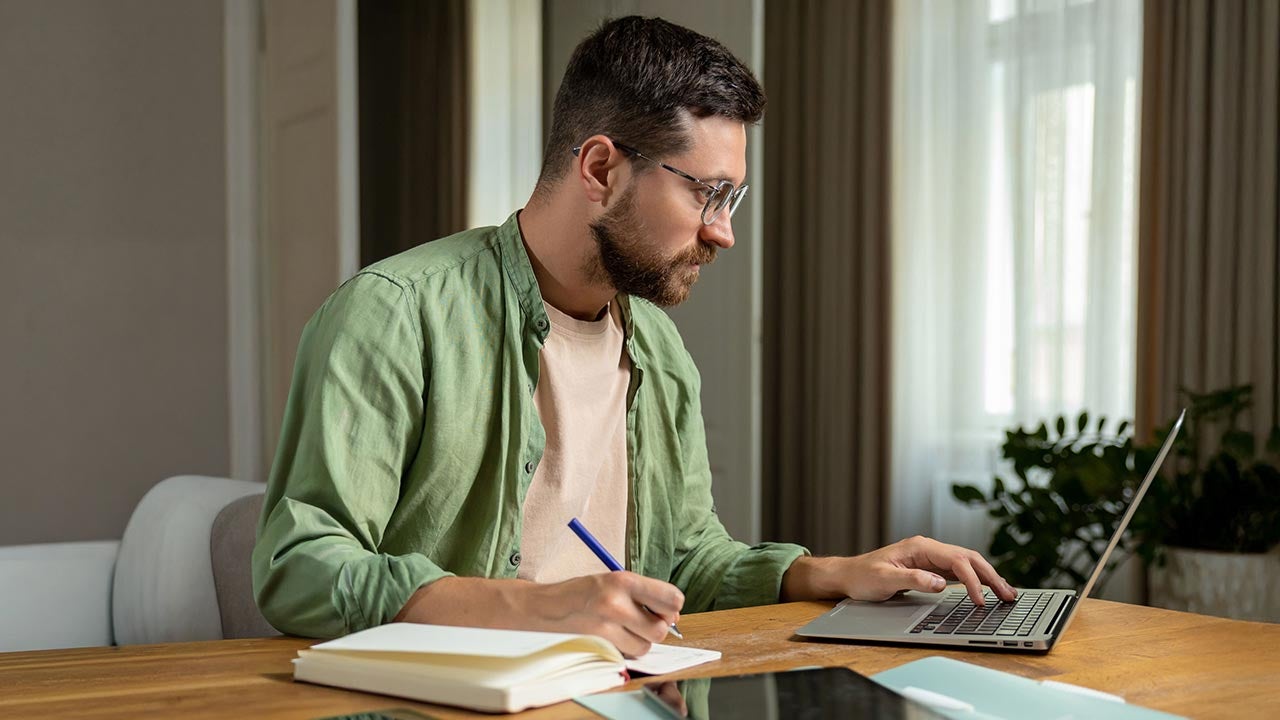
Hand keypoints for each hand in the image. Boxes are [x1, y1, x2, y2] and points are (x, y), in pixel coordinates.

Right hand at [397, 572, 682, 657]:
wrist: (536, 609)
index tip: (667, 609)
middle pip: (661, 628)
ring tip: (619, 629)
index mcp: (621, 579)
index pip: (670, 597)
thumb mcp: (607, 582)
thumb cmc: (576, 594)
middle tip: (639, 621)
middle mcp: (616, 602)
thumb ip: (639, 594)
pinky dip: (623, 651)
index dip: (673, 607)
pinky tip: (608, 639)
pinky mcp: (596, 644)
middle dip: (655, 628)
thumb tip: (672, 614)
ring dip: (638, 642)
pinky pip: (627, 656)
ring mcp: (605, 626)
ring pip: (645, 646)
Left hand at [781, 536, 1016, 605]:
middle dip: (990, 576)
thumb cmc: (863, 576)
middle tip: (1009, 595)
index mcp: (920, 547)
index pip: (955, 560)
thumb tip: (940, 583)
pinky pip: (958, 572)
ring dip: (987, 577)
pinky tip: (986, 590)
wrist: (849, 575)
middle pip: (968, 558)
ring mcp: (930, 557)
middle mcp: (928, 549)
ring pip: (967, 564)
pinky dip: (975, 580)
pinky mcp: (930, 568)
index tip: (980, 600)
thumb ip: (912, 579)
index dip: (971, 580)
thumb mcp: (884, 579)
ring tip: (1006, 593)